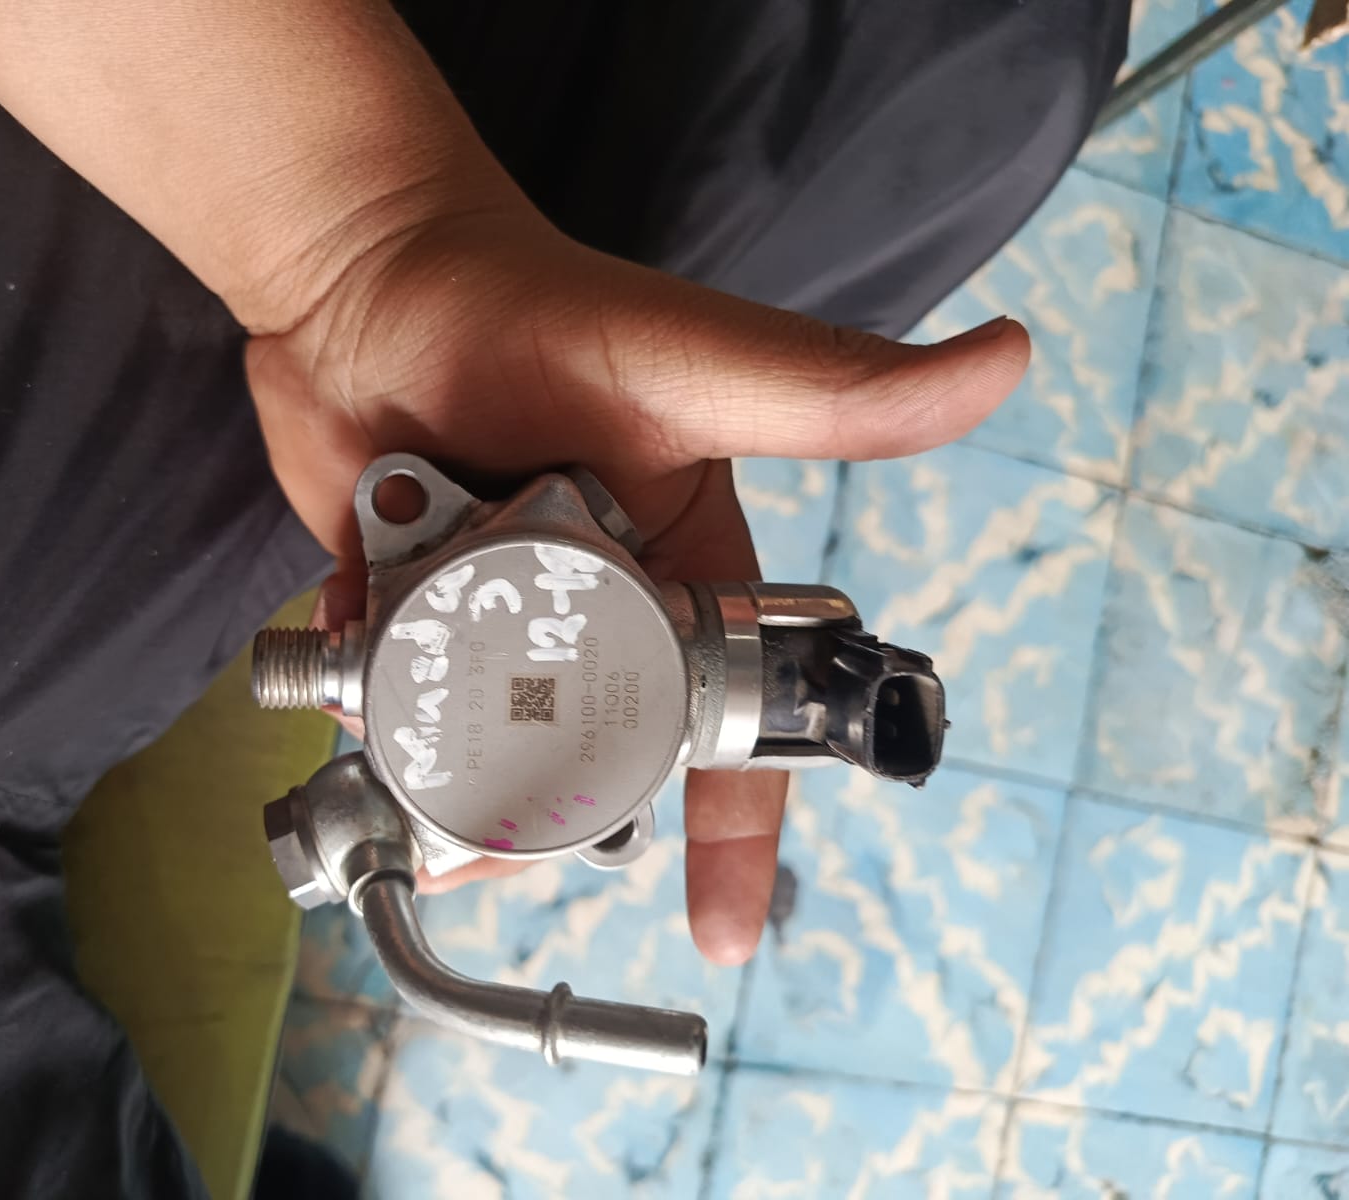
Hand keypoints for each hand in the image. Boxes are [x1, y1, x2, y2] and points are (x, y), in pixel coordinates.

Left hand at [246, 206, 1027, 964]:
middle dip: (555, 812)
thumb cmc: (539, 306)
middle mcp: (597, 610)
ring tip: (415, 784)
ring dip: (452, 775)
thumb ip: (834, 391)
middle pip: (598, 762)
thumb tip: (1007, 358)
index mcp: (686, 577)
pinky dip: (375, 703)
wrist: (365, 274)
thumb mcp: (696, 361)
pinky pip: (394, 693)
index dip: (737, 833)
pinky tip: (353, 676)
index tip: (728, 932)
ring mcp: (496, 616)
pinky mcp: (406, 608)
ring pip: (486, 748)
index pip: (730, 723)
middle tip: (502, 836)